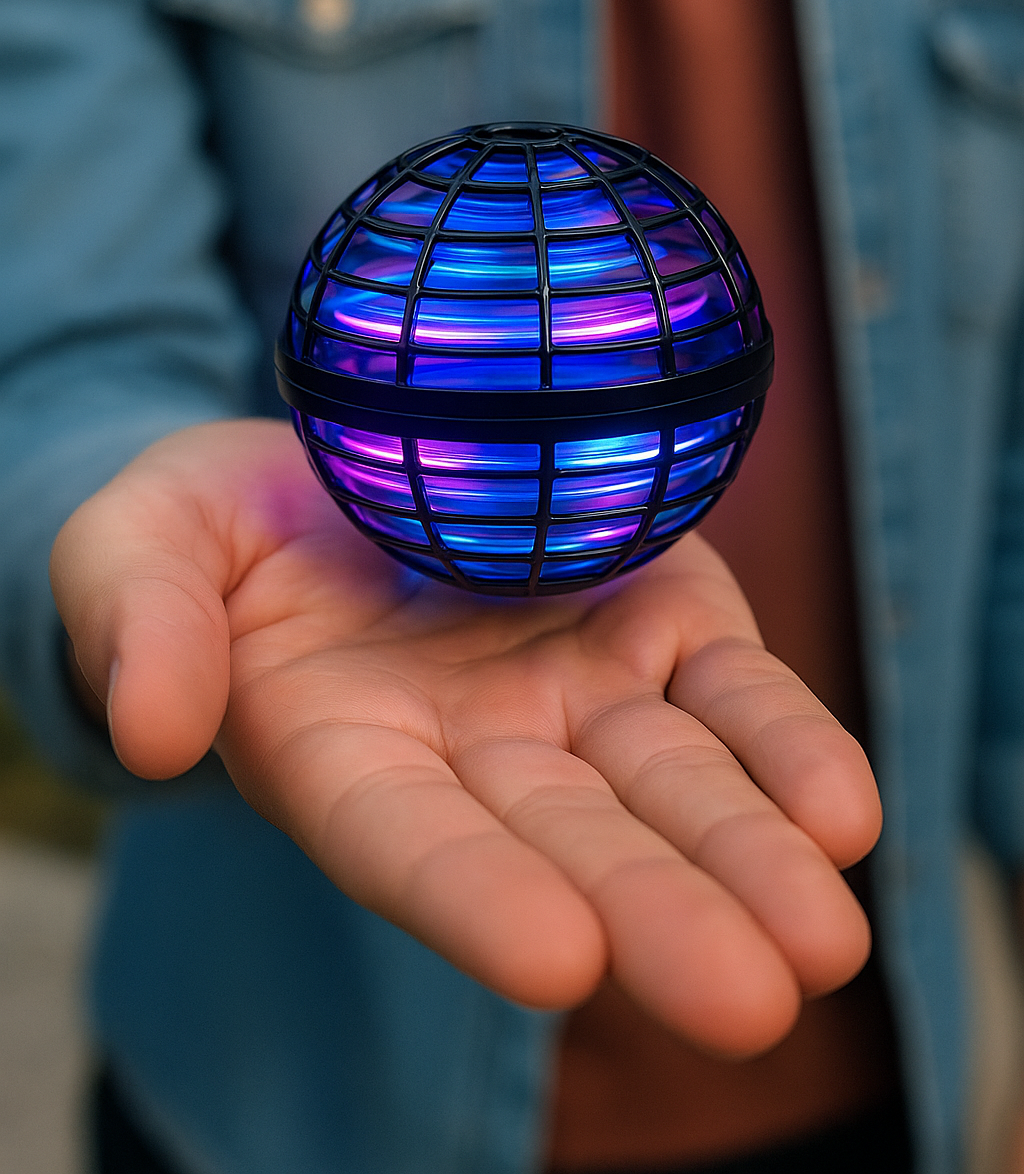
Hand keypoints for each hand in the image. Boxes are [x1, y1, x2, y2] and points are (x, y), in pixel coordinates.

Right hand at [51, 419, 879, 1056]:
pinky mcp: (657, 620)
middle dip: (657, 916)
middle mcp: (472, 750)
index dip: (473, 895)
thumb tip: (152, 726)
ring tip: (826, 936)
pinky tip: (842, 813)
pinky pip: (730, 690)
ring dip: (750, 855)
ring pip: (671, 785)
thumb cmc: (206, 529)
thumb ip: (136, 627)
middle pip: (568, 844)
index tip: (556, 957)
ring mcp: (576, 689)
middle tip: (748, 1000)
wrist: (324, 466)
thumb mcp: (133, 549)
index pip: (406, 842)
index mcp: (338, 754)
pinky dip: (786, 746)